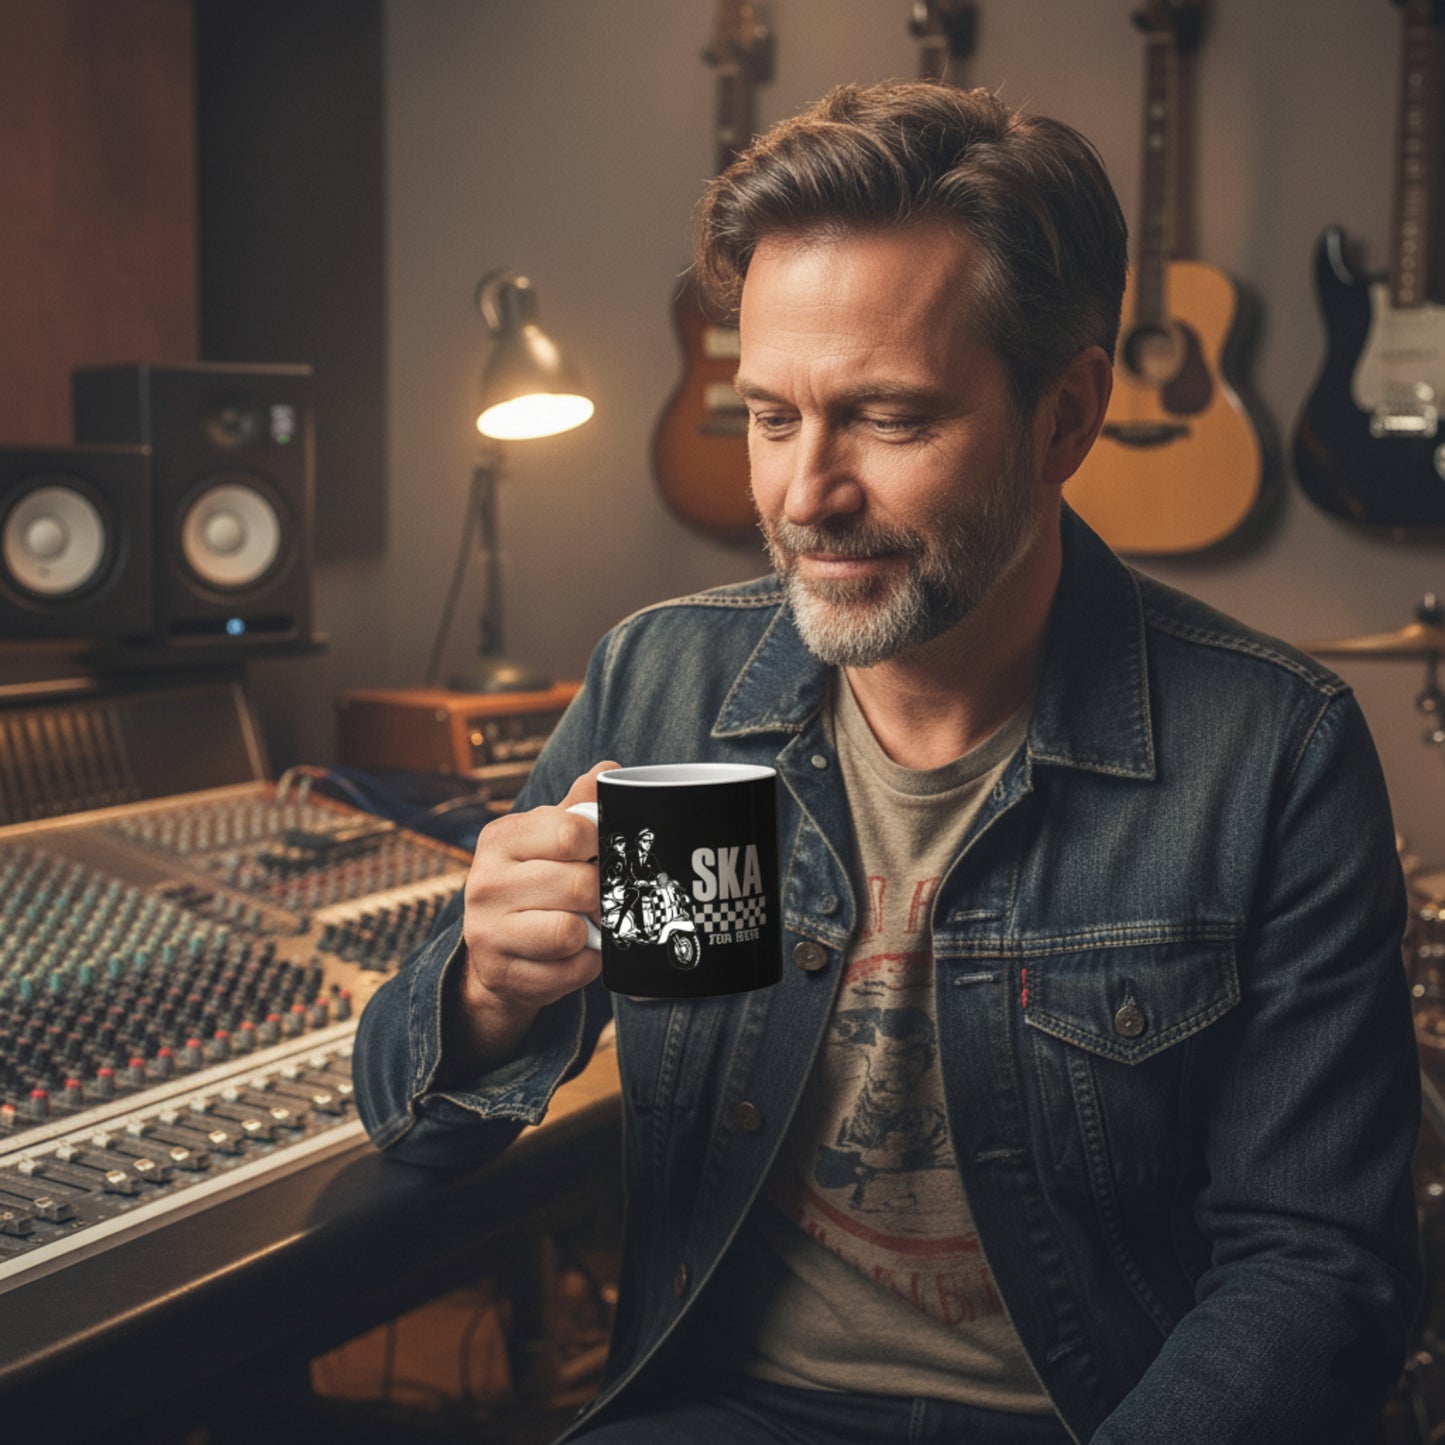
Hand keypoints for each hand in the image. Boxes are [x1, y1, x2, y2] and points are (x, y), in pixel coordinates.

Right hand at [444, 761, 616, 1074]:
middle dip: (602, 893)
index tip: (601, 853)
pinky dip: (584, 965)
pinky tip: (573, 954)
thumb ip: (579, 806)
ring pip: (571, 931)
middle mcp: (485, 882)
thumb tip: (609, 769)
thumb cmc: (535, 884)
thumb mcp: (549, 838)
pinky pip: (571, 970)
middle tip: (600, 896)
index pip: (570, 832)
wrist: (497, 953)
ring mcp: (488, 931)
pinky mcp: (503, 973)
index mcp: (500, 838)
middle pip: (580, 884)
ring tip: (585, 925)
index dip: (601, 844)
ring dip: (592, 931)